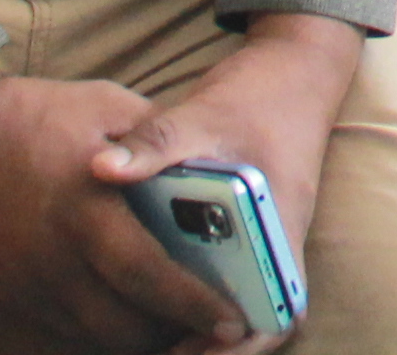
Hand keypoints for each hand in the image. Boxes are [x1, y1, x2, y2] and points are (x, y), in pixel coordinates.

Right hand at [0, 65, 242, 351]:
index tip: (232, 323)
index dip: (194, 306)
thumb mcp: (107, 108)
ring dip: (134, 336)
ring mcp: (24, 283)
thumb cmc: (31, 113)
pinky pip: (58, 325)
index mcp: (88, 212)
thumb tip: (202, 171)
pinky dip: (95, 326)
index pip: (150, 277)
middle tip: (210, 330)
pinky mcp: (2, 292)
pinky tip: (120, 309)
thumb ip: (156, 145)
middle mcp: (55, 260)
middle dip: (171, 336)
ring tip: (172, 324)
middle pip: (123, 326)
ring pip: (90, 335)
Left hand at [88, 17, 362, 344]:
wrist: (296, 68)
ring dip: (203, 326)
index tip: (194, 348)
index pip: (278, 304)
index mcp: (280, 221)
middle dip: (212, 346)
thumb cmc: (257, 94)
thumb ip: (153, 143)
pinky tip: (156, 298)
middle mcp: (278, 238)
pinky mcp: (249, 227)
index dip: (241, 340)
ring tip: (153, 342)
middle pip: (257, 316)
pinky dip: (197, 295)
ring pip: (243, 300)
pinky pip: (231, 277)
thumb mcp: (203, 113)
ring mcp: (266, 235)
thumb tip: (99, 169)